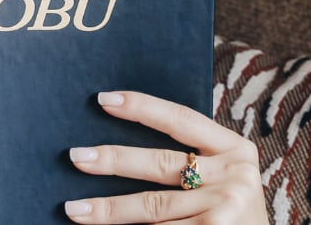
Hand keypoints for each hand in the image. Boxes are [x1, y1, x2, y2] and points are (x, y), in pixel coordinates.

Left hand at [65, 91, 267, 223]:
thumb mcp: (223, 176)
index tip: (103, 99)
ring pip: (152, 206)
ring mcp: (225, 207)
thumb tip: (118, 147)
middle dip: (113, 160)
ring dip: (108, 209)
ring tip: (74, 209)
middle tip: (75, 157)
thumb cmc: (231, 210)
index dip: (142, 107)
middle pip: (160, 163)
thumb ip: (190, 159)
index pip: (180, 119)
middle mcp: (234, 175)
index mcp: (235, 149)